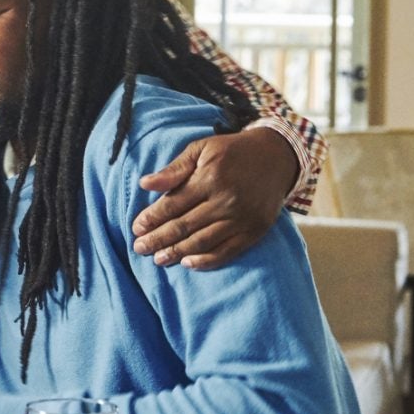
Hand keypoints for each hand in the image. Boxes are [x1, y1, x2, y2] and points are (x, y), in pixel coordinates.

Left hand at [133, 126, 296, 268]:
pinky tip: (188, 264)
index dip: (152, 218)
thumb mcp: (201, 149)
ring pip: (203, 241)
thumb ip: (174, 169)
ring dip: (177, 252)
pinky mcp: (255, 230)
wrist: (277, 157)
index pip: (173, 204)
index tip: (136, 228)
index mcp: (210, 178)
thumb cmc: (232, 152)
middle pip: (184, 226)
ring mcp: (242, 218)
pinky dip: (207, 260)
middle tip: (139, 248)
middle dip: (158, 239)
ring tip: (158, 259)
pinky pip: (228, 250)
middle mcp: (226, 201)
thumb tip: (144, 184)